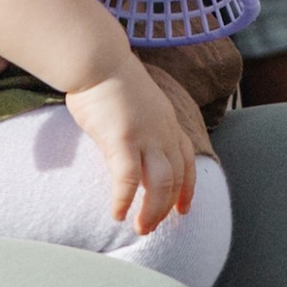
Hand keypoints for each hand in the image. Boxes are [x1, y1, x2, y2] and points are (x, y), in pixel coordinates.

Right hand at [66, 52, 199, 233]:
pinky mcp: (123, 139)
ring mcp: (146, 136)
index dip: (189, 187)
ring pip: (161, 184)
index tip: (185, 209)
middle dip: (168, 207)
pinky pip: (129, 179)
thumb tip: (127, 140)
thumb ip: (139, 123)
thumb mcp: (136, 102)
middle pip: (176, 178)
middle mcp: (164, 131)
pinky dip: (124, 199)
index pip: (187, 160)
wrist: (98, 58)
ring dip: (153, 210)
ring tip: (141, 228)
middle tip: (153, 226)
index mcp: (168, 121)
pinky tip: (117, 213)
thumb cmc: (108, 77)